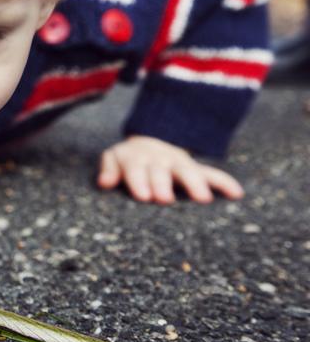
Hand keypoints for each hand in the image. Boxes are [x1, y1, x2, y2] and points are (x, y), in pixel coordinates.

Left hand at [97, 136, 243, 204]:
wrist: (150, 141)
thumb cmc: (129, 159)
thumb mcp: (115, 158)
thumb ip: (109, 168)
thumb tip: (104, 182)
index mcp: (138, 159)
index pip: (136, 170)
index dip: (139, 181)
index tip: (143, 195)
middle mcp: (160, 160)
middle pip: (161, 172)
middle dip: (163, 184)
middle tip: (164, 199)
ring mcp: (179, 163)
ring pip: (188, 172)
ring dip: (195, 184)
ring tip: (203, 200)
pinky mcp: (195, 168)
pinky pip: (212, 174)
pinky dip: (224, 183)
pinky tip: (237, 194)